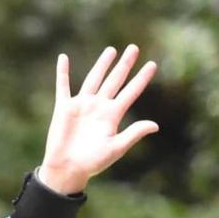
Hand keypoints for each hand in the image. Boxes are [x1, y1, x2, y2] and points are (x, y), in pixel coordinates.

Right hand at [34, 45, 159, 198]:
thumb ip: (133, 134)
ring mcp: (82, 106)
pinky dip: (62, 72)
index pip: (131, 92)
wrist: (67, 169)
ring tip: (111, 51)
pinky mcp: (64, 108)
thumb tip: (155, 125)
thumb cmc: (92, 163)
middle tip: (134, 48)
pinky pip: (63, 86)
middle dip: (124, 64)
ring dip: (102, 64)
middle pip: (115, 80)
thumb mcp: (116, 148)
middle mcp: (99, 107)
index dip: (142, 78)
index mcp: (112, 115)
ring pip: (94, 79)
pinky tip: (63, 58)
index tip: (152, 64)